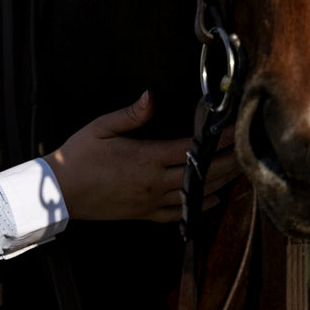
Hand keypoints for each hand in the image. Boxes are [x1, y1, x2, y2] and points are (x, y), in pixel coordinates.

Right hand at [44, 91, 239, 222]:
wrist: (60, 192)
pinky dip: (199, 205)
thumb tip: (151, 96)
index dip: (219, 140)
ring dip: (220, 183)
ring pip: (196, 194)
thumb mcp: (100, 128)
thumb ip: (130, 114)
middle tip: (249, 152)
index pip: (193, 149)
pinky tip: (211, 197)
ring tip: (238, 172)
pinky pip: (180, 213)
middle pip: (203, 174)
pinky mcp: (145, 214)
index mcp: (146, 158)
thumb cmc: (77, 156)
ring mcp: (151, 201)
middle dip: (230, 163)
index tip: (237, 131)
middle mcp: (154, 182)